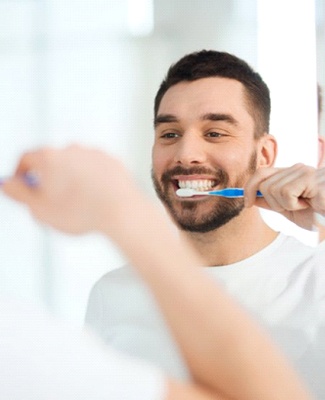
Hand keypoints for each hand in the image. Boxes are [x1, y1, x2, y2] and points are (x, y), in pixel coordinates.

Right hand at [2, 145, 136, 233]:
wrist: (121, 211)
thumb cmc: (83, 212)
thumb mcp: (40, 209)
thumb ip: (18, 194)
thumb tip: (7, 184)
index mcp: (49, 158)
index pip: (26, 158)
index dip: (21, 173)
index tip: (24, 185)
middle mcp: (71, 149)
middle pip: (51, 161)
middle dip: (48, 178)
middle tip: (52, 199)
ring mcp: (93, 153)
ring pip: (74, 164)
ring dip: (71, 177)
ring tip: (77, 201)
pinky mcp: (111, 160)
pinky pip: (94, 168)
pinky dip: (91, 178)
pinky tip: (94, 196)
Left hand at [244, 163, 319, 229]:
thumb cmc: (319, 215)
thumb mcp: (290, 210)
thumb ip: (272, 202)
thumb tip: (252, 198)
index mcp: (290, 174)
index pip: (261, 173)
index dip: (249, 187)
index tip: (246, 203)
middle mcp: (296, 169)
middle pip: (264, 184)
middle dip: (273, 203)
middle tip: (294, 207)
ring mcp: (304, 171)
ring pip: (273, 189)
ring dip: (286, 205)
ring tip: (305, 205)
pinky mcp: (311, 178)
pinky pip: (286, 192)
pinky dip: (294, 204)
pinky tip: (310, 204)